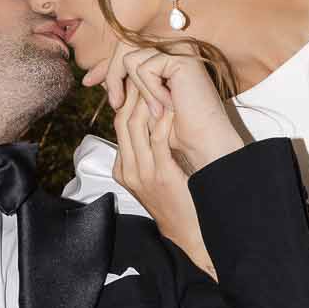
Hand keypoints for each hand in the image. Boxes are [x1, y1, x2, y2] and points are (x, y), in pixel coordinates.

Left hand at [82, 40, 242, 174]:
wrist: (203, 143)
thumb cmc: (176, 130)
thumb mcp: (141, 106)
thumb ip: (124, 87)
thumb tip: (95, 75)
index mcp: (165, 54)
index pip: (127, 50)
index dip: (106, 66)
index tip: (87, 81)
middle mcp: (173, 46)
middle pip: (124, 46)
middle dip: (112, 75)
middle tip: (115, 104)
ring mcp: (179, 48)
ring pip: (129, 57)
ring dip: (136, 90)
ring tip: (153, 112)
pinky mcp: (180, 56)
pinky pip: (143, 68)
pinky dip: (149, 91)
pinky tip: (167, 107)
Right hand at [113, 77, 215, 276]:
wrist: (190, 234)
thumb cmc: (178, 202)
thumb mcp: (155, 177)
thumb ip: (149, 153)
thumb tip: (153, 122)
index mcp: (123, 169)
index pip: (119, 125)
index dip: (129, 99)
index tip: (143, 81)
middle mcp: (128, 170)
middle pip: (123, 120)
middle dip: (135, 92)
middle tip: (150, 73)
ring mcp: (142, 174)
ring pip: (136, 126)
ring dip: (148, 101)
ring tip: (161, 83)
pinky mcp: (161, 176)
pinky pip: (158, 140)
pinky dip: (164, 120)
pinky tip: (173, 107)